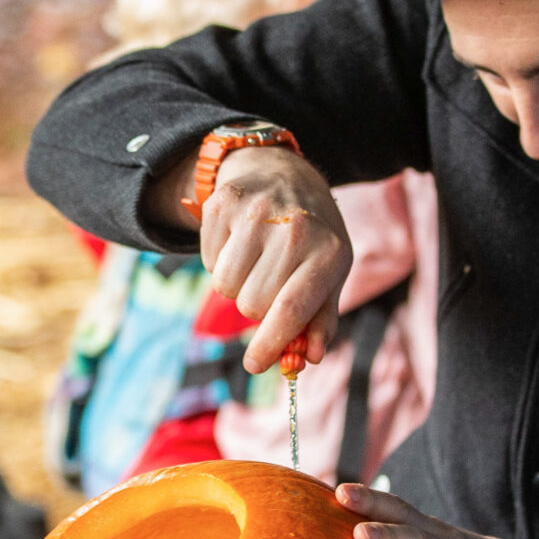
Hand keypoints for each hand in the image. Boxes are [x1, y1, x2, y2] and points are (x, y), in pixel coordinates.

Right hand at [198, 147, 351, 373]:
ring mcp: (256, 212)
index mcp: (329, 252)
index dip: (271, 343)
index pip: (292, 307)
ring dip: (236, 285)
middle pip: (253, 304)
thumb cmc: (311, 236)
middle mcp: (294, 228)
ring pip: (225, 286)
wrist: (282, 173)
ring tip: (254, 261)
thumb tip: (307, 358)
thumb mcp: (330, 273)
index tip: (254, 365)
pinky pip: (208, 261)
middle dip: (256, 306)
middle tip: (268, 284)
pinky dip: (220, 261)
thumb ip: (320, 319)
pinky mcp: (224, 203)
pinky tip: (239, 242)